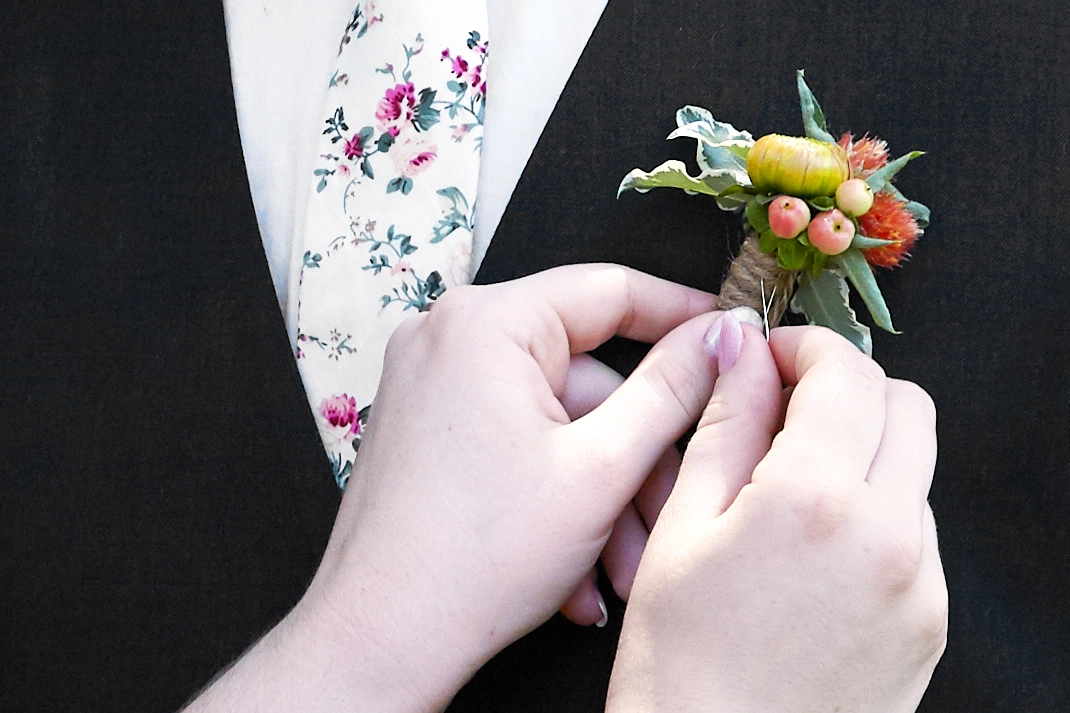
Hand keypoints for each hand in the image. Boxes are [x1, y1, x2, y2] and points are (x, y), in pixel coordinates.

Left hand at [185, 264, 723, 712]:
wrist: (379, 640)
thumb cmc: (473, 560)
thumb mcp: (601, 469)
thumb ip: (671, 389)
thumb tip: (718, 337)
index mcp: (486, 323)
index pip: (609, 290)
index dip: (682, 315)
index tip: (729, 339)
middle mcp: (448, 337)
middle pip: (585, 377)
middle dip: (632, 460)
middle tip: (665, 515)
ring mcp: (431, 382)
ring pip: (556, 423)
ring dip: (598, 497)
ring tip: (617, 570)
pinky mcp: (427, 425)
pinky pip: (516, 442)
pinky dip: (553, 496)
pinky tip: (575, 570)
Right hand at [607, 323, 947, 712]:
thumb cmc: (680, 667)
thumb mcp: (681, 530)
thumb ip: (724, 425)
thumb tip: (739, 347)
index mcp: (815, 501)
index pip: (846, 374)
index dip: (804, 348)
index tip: (770, 358)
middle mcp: (890, 535)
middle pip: (906, 407)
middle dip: (846, 389)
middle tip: (782, 412)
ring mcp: (922, 583)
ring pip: (915, 466)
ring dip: (862, 449)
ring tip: (786, 488)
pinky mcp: (930, 622)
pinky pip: (916, 529)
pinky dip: (873, 509)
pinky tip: (811, 547)